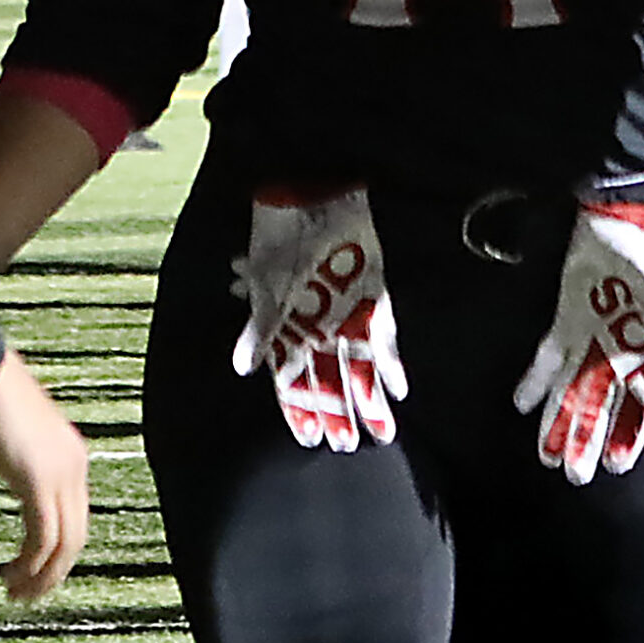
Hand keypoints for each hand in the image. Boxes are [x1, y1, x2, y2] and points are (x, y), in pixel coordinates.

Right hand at [0, 349, 92, 601]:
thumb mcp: (7, 431)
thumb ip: (16, 453)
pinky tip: (8, 575)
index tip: (32, 569)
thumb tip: (7, 459)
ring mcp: (60, 472)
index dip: (57, 549)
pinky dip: (28, 564)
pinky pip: (43, 537)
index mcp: (69, 453)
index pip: (75, 515)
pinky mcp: (37, 479)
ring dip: (40, 576)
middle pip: (76, 536)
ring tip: (14, 593)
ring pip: (63, 544)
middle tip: (25, 594)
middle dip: (52, 572)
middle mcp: (74, 464)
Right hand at [229, 186, 405, 450]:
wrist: (312, 198)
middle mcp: (318, 329)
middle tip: (347, 444)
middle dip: (337, 413)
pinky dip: (391, 364)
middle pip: (329, 381)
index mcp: (288, 330)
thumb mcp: (266, 288)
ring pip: (358, 368)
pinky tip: (400, 388)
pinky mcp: (372, 299)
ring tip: (382, 431)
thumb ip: (259, 330)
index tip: (311, 441)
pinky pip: (383, 338)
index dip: (301, 411)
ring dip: (368, 398)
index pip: (293, 382)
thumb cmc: (280, 242)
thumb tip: (243, 369)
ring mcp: (347, 315)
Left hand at [513, 201, 643, 484]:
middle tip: (572, 475)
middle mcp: (616, 354)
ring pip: (570, 389)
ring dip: (557, 420)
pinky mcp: (564, 318)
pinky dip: (534, 380)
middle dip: (586, 439)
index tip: (614, 466)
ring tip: (546, 455)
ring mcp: (588, 337)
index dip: (628, 435)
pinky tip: (522, 403)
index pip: (637, 407)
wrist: (624, 224)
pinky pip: (546, 356)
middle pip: (599, 406)